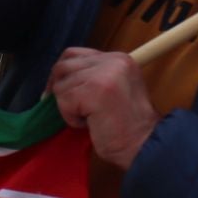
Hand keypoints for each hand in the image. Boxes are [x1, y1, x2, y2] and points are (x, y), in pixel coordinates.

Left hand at [48, 47, 158, 168]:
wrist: (142, 143)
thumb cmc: (124, 123)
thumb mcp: (110, 89)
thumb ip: (90, 77)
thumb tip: (55, 80)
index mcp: (117, 58)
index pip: (73, 54)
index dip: (61, 74)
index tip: (56, 91)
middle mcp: (112, 60)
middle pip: (63, 66)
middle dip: (58, 89)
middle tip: (68, 108)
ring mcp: (104, 73)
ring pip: (61, 87)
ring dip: (68, 108)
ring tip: (91, 117)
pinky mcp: (95, 89)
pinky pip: (64, 102)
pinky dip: (71, 118)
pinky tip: (91, 122)